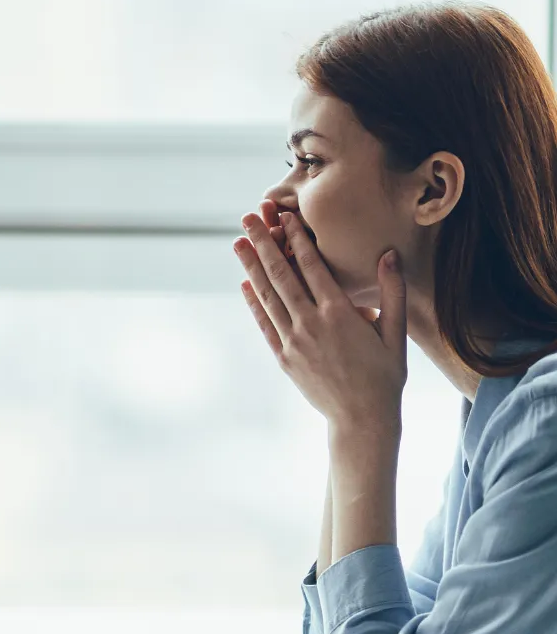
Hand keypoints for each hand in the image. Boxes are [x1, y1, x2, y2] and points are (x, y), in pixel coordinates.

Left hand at [233, 208, 406, 434]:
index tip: (285, 216)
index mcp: (339, 312)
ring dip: (251, 267)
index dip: (296, 237)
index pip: (312, 265)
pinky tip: (245, 284)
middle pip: (281, 274)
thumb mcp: (395, 332)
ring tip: (238, 243)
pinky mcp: (283, 357)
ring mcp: (293, 341)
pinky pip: (264, 324)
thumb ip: (392, 291)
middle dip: (264, 243)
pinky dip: (253, 303)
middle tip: (249, 218)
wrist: (361, 417)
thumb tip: (389, 254)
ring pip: (268, 295)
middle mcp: (311, 323)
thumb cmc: (384, 375)